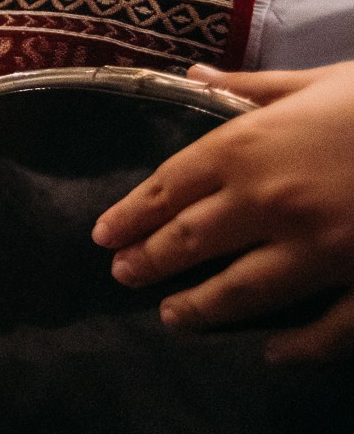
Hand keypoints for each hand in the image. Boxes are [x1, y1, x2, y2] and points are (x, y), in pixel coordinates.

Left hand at [93, 62, 353, 360]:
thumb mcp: (320, 81)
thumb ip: (253, 89)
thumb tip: (195, 78)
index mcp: (250, 145)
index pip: (169, 187)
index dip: (131, 213)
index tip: (104, 234)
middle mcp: (273, 201)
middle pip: (191, 241)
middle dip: (151, 261)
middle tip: (124, 275)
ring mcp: (323, 248)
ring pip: (243, 290)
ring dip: (201, 308)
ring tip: (174, 316)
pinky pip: (330, 328)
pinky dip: (299, 347)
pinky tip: (274, 355)